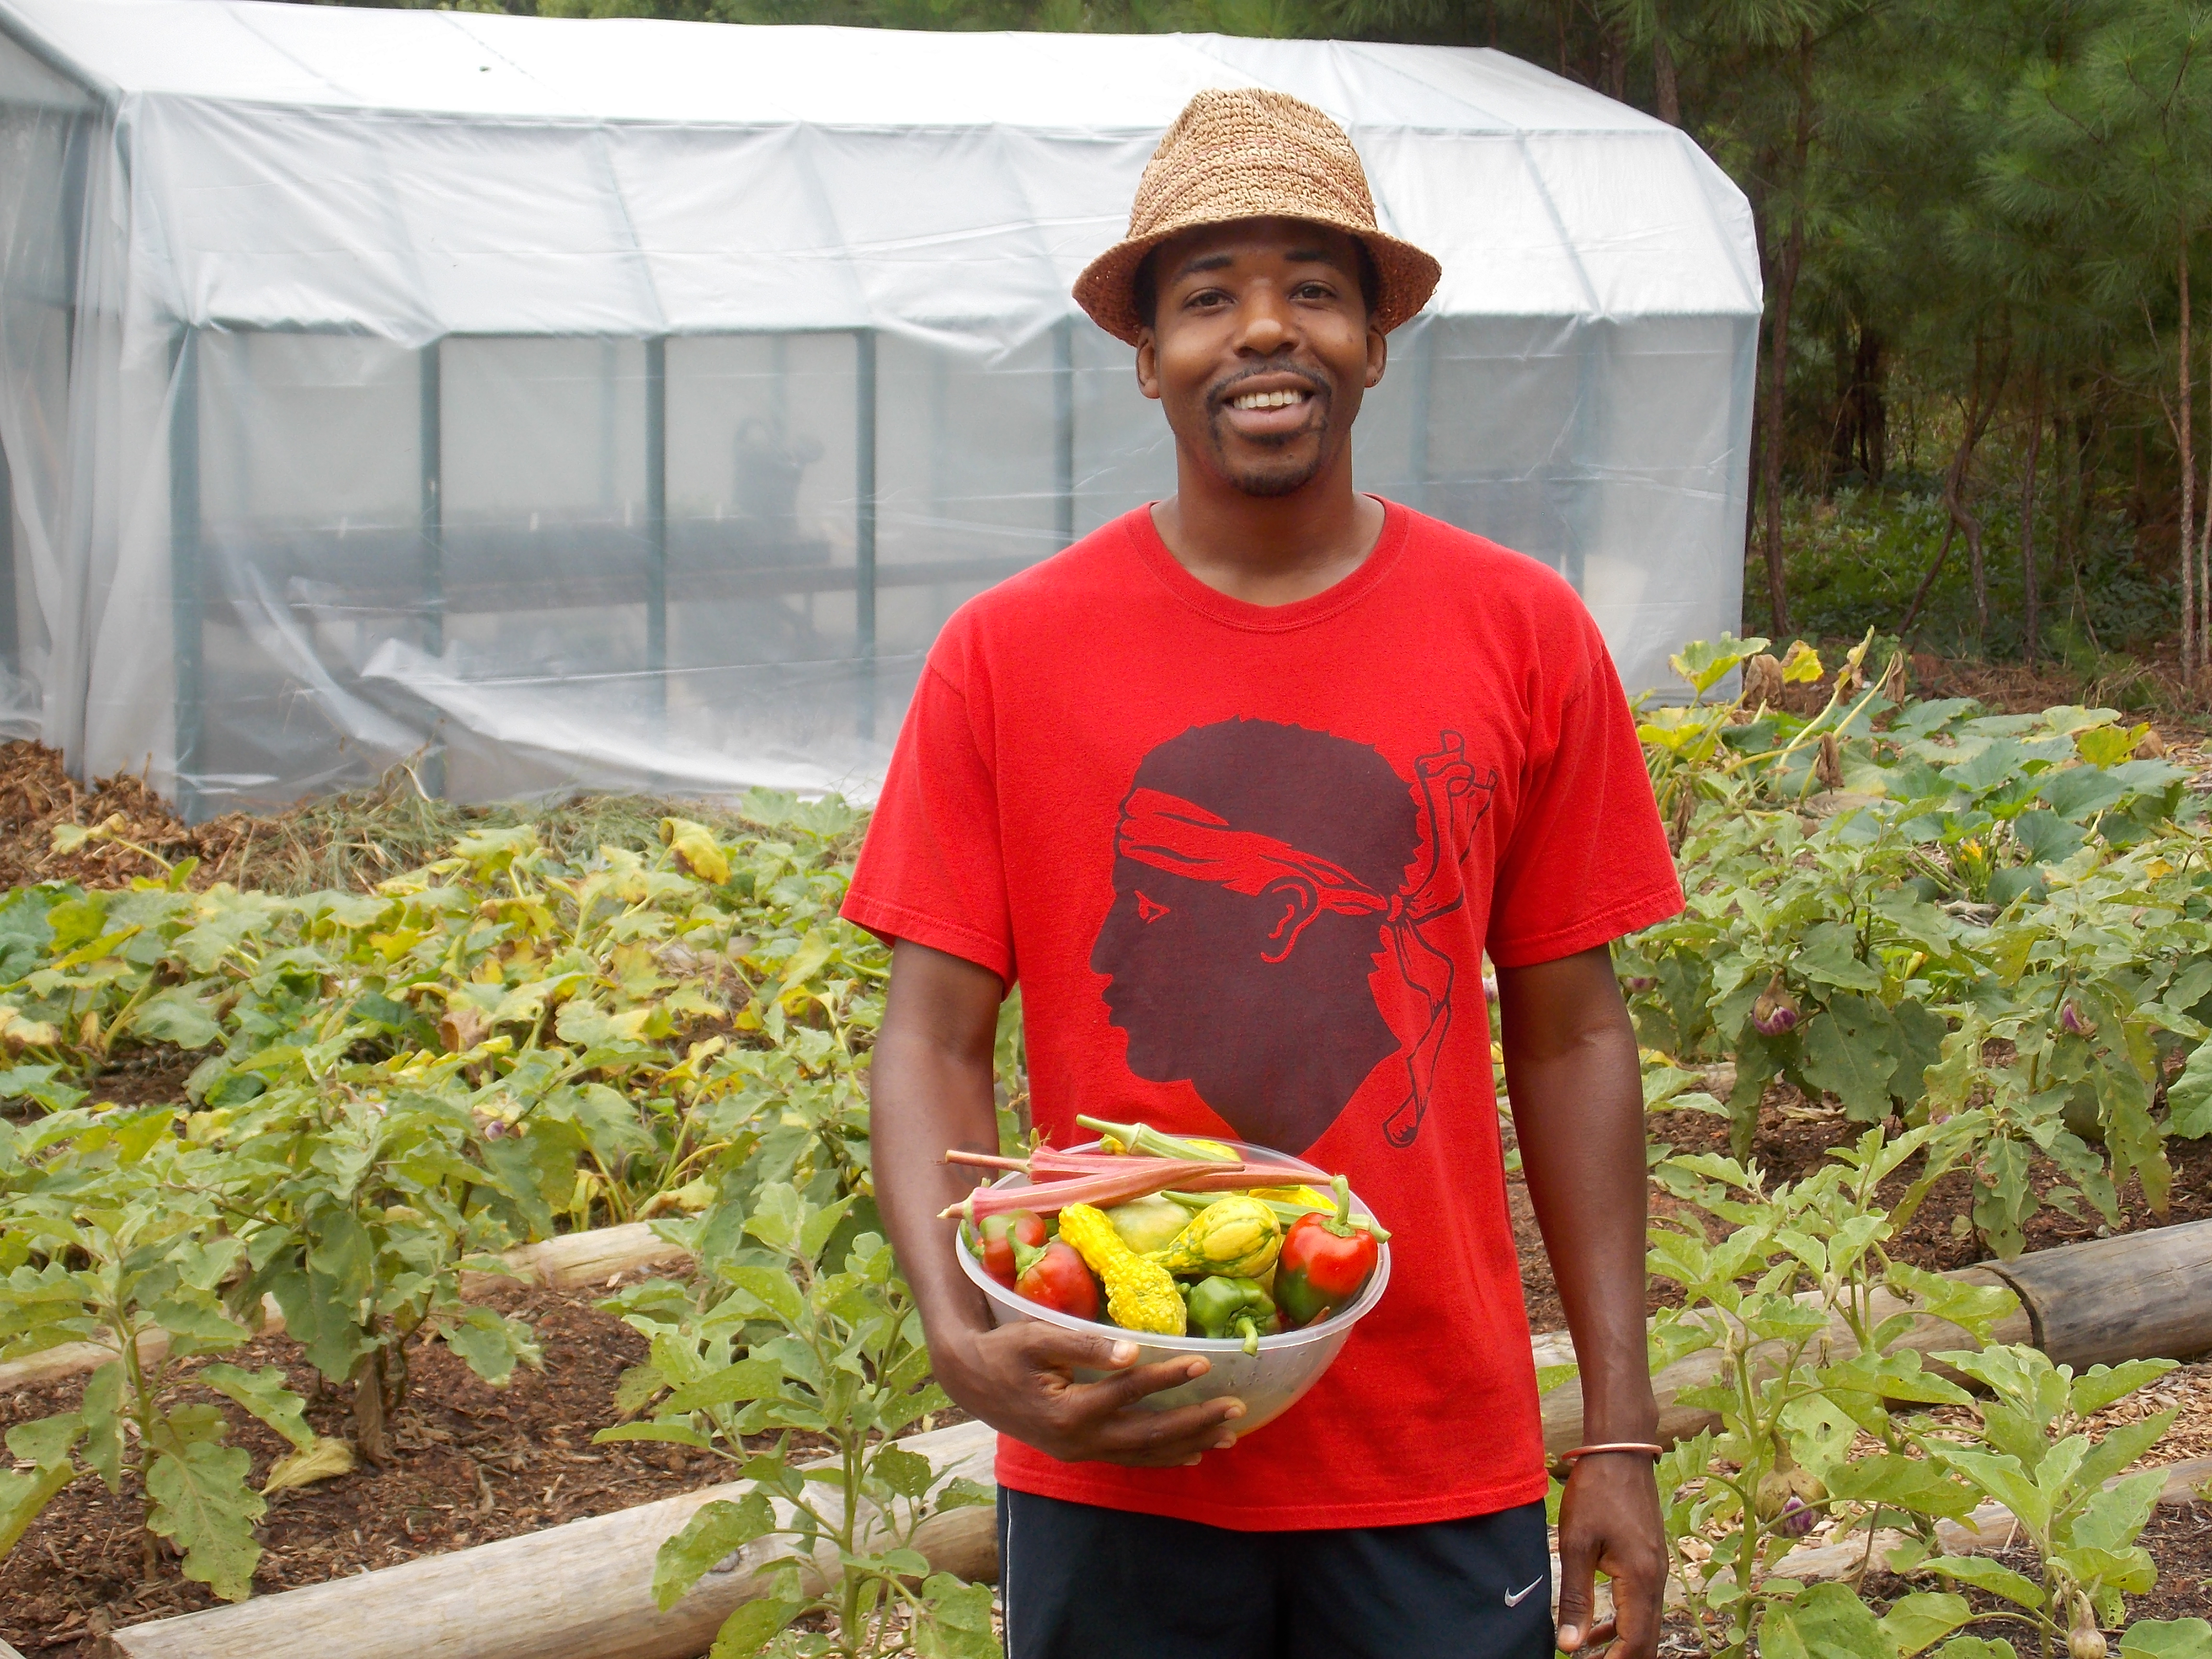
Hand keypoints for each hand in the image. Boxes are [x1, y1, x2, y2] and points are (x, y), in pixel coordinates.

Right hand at [935, 1319, 1244, 1467]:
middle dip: (1195, 1422)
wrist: (970, 1380)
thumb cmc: (1004, 1350)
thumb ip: (1084, 1345)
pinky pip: (1128, 1459)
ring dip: (1187, 1444)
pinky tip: (1189, 1454)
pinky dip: (1161, 1457)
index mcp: (1068, 1410)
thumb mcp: (1038, 1338)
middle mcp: (1078, 1440)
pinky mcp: (1078, 1452)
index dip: (1168, 1376)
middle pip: (1148, 1435)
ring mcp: (1079, 1451)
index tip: (1204, 1360)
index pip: (1129, 1392)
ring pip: (1143, 1454)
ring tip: (1228, 1435)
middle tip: (1235, 1410)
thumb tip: (1131, 1351)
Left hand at [1555, 1451, 1666, 1658]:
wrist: (1621, 1452)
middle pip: (1647, 1639)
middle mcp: (1656, 1579)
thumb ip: (1575, 1598)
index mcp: (1640, 1579)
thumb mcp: (1577, 1545)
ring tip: (1588, 1655)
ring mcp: (1656, 1570)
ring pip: (1645, 1623)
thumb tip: (1570, 1646)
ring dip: (1621, 1643)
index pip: (1636, 1641)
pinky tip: (1597, 1628)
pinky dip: (1623, 1621)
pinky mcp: (1650, 1560)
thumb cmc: (1596, 1492)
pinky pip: (1641, 1604)